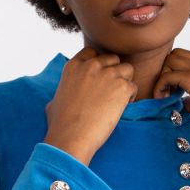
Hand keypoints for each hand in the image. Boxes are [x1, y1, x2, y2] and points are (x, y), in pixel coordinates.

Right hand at [43, 46, 137, 164]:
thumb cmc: (61, 125)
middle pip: (112, 59)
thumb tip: (65, 95)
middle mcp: (91, 65)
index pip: (92, 52)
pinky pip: (133, 86)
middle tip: (111, 91)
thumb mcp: (55, 100)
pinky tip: (121, 109)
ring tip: (119, 99)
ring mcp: (108, 74)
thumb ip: (66, 90)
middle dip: (114, 72)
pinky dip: (130, 97)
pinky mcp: (122, 87)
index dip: (99, 65)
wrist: (72, 137)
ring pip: (127, 68)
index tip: (99, 79)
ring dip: (125, 82)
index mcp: (73, 66)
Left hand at [151, 48, 189, 154]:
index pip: (184, 56)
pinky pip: (167, 76)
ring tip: (165, 95)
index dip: (174, 69)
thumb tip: (181, 101)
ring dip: (162, 77)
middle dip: (166, 70)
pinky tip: (163, 99)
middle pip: (174, 54)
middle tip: (167, 90)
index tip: (174, 88)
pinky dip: (160, 86)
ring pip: (169, 61)